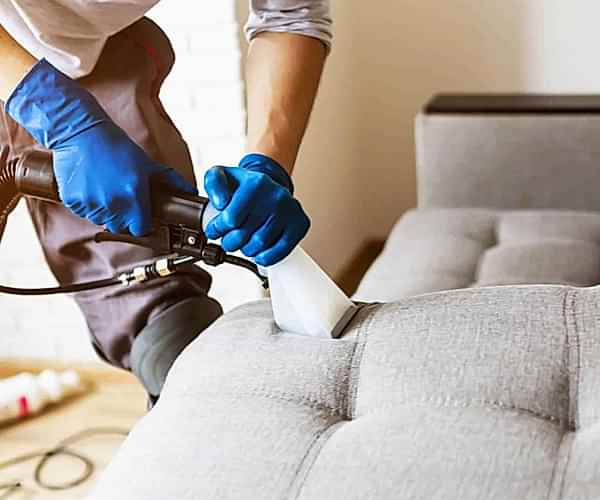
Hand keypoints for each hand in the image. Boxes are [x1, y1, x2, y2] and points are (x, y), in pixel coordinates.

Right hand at [6, 59, 195, 235]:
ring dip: (103, 210)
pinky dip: (86, 203)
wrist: (81, 133)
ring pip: (100, 220)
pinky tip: (89, 185)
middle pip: (120, 227)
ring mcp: (91, 204)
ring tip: (103, 187)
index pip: (140, 229)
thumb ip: (170, 180)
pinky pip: (82, 212)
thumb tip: (190, 190)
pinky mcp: (72, 201)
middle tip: (120, 196)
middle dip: (122, 217)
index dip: (141, 223)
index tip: (139, 215)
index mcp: (133, 195)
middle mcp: (113, 203)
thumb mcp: (147, 163)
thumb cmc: (115, 146)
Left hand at [204, 153, 309, 265]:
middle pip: (244, 235)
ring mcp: (290, 210)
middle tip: (228, 240)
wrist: (269, 187)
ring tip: (243, 243)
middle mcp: (276, 196)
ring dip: (246, 250)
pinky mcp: (300, 224)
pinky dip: (265, 257)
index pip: (230, 219)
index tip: (215, 231)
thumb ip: (213, 183)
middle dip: (229, 242)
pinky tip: (258, 253)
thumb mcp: (221, 175)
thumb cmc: (243, 186)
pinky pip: (280, 251)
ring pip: (260, 245)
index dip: (217, 230)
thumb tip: (220, 203)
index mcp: (256, 183)